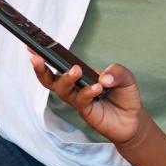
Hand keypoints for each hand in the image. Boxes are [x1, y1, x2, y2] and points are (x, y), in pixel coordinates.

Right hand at [29, 52, 148, 147]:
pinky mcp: (86, 112)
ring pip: (63, 90)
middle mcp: (76, 88)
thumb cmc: (125, 96)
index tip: (32, 45)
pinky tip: (98, 87)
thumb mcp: (125, 77)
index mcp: (82, 75)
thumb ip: (117, 71)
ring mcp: (79, 100)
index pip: (62, 64)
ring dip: (66, 78)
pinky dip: (88, 92)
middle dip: (41, 69)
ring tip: (75, 70)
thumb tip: (103, 77)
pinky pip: (81, 100)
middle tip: (37, 58)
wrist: (133, 120)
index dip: (47, 56)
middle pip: (52, 79)